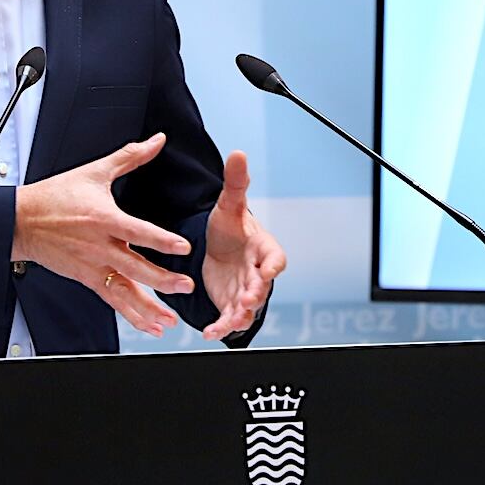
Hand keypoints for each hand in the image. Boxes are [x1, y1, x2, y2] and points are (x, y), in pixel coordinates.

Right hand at [11, 133, 194, 335]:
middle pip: (134, 267)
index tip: (183, 248)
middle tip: (186, 286)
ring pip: (124, 291)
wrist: (20, 220)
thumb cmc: (55, 196)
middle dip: (162, 280)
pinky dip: (131, 314)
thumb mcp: (95, 171)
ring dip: (148, 307)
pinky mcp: (85, 278)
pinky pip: (111, 299)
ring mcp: (92, 265)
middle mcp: (99, 246)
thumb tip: (157, 140)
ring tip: (169, 319)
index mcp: (103, 218)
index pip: (137, 231)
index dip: (161, 240)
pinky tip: (150, 324)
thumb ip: (130, 157)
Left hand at [200, 150, 287, 341]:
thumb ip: (236, 183)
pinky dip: (222, 326)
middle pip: (263, 286)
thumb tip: (238, 152)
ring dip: (240, 316)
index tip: (268, 270)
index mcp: (263, 248)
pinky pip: (230, 319)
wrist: (217, 248)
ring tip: (229, 322)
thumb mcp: (228, 205)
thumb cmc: (229, 227)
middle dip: (256, 294)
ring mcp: (245, 291)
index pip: (275, 258)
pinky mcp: (231, 304)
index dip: (272, 265)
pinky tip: (209, 332)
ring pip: (248, 308)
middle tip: (248, 300)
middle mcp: (258, 273)